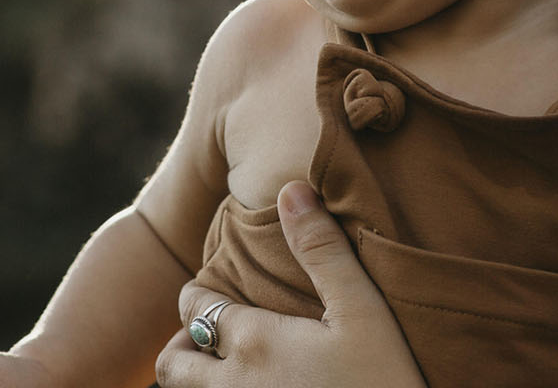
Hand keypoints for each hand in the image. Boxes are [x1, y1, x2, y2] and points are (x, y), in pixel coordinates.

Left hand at [153, 181, 426, 387]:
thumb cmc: (386, 383)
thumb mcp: (365, 312)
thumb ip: (324, 252)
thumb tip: (292, 190)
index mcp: (253, 343)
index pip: (195, 308)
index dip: (198, 295)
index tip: (215, 291)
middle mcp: (232, 387)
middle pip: (170, 365)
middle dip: (182, 344)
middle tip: (209, 336)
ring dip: (196, 379)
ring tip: (228, 368)